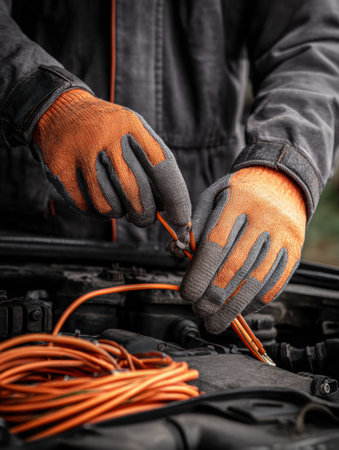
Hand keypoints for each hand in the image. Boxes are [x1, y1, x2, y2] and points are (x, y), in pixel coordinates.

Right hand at [32, 89, 190, 226]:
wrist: (61, 111)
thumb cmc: (109, 130)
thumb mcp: (134, 131)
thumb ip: (153, 163)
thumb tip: (168, 206)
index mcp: (132, 126)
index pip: (163, 168)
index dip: (176, 198)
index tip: (181, 219)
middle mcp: (107, 136)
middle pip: (136, 192)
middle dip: (145, 215)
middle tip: (145, 218)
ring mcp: (81, 152)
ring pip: (109, 205)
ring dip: (118, 213)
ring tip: (118, 203)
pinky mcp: (60, 168)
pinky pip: (86, 206)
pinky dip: (96, 212)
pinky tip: (98, 201)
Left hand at [180, 166, 306, 333]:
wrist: (280, 184)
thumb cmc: (238, 194)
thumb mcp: (213, 198)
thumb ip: (195, 224)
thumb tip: (178, 252)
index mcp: (238, 200)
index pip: (216, 242)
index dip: (200, 273)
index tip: (187, 294)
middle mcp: (265, 217)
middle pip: (236, 265)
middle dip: (214, 295)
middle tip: (198, 311)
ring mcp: (283, 235)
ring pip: (257, 279)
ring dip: (233, 306)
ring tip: (215, 322)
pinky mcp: (295, 250)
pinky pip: (276, 282)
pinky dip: (255, 302)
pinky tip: (239, 311)